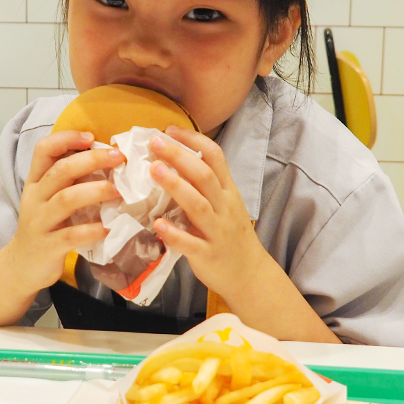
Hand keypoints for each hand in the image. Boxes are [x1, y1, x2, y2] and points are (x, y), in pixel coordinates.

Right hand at [3, 130, 124, 292]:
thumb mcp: (48, 198)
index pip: (43, 149)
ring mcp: (40, 222)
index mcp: (36, 182)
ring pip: (66, 199)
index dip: (66, 138)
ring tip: (119, 191)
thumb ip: (68, 179)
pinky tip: (109, 228)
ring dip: (96, 191)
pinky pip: (71, 235)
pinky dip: (92, 230)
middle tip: (118, 158)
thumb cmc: (45, 225)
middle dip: (91, 160)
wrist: (21, 266)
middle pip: (61, 171)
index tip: (91, 136)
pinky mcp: (48, 246)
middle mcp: (35, 198)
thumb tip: (106, 158)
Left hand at [148, 126, 273, 302]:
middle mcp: (224, 207)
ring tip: (154, 170)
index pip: (215, 156)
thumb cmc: (230, 233)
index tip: (169, 129)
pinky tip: (157, 224)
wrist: (249, 273)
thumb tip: (172, 159)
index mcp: (227, 191)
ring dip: (176, 186)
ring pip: (198, 205)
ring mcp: (217, 231)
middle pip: (204, 176)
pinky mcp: (207, 255)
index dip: (193, 140)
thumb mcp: (224, 203)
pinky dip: (174, 234)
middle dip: (179, 156)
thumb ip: (204, 184)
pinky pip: (191, 244)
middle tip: (154, 142)